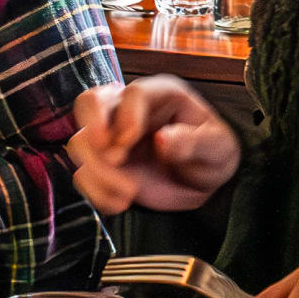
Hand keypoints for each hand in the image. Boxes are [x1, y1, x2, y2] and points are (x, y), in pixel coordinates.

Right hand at [65, 76, 241, 212]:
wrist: (201, 182)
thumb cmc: (213, 154)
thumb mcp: (217, 148)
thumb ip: (193, 142)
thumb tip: (163, 139)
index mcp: (161, 94)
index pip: (133, 93)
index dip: (126, 116)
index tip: (129, 142)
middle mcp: (129, 109)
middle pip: (90, 102)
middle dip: (93, 129)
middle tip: (112, 158)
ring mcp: (111, 136)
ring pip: (81, 141)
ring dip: (98, 170)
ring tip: (130, 192)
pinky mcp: (102, 164)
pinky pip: (83, 174)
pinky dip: (97, 192)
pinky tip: (121, 203)